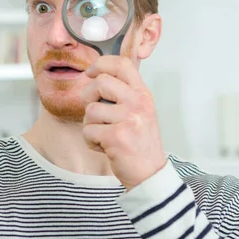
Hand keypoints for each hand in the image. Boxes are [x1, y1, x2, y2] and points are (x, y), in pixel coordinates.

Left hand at [81, 55, 166, 189]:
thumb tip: (97, 75)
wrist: (149, 174)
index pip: (122, 64)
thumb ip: (124, 93)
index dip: (101, 64)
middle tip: (94, 112)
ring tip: (104, 135)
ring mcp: (129, 119)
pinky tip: (105, 147)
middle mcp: (138, 103)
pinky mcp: (117, 136)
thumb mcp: (139, 111)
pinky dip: (91, 142)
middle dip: (89, 97)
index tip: (91, 73)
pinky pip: (88, 131)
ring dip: (90, 125)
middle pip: (101, 83)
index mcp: (143, 94)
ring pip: (90, 110)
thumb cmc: (139, 143)